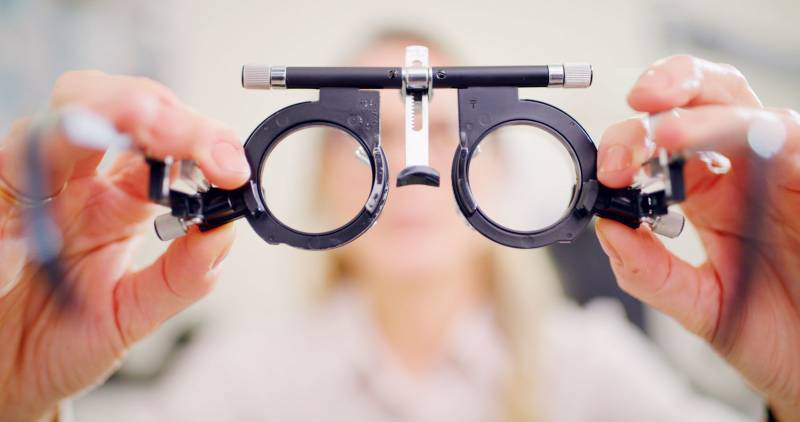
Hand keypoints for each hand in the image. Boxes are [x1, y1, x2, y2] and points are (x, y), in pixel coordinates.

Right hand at [0, 71, 250, 420]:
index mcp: (118, 201)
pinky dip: (39, 156)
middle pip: (111, 107)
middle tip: (191, 138)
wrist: (4, 381)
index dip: (199, 141)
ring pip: (57, 120)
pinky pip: (6, 168)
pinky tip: (68, 152)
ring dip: (100, 114)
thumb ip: (183, 276)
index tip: (230, 166)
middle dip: (156, 111)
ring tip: (141, 120)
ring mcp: (29, 190)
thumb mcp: (134, 314)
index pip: (162, 145)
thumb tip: (227, 230)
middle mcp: (74, 183)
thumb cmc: (64, 340)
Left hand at [596, 55, 799, 419]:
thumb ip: (651, 272)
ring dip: (706, 116)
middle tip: (638, 104)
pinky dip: (775, 134)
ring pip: (752, 114)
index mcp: (709, 194)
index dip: (632, 141)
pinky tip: (749, 138)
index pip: (666, 141)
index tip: (609, 168)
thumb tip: (606, 227)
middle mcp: (747, 174)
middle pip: (707, 102)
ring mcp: (787, 176)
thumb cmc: (772, 333)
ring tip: (665, 133)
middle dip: (671, 89)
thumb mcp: (702, 308)